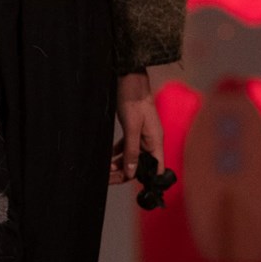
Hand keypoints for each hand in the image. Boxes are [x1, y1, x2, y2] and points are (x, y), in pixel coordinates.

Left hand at [109, 70, 162, 185]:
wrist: (130, 79)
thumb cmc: (133, 100)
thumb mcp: (132, 127)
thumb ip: (131, 150)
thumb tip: (131, 172)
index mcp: (156, 142)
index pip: (154, 169)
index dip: (143, 180)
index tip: (125, 183)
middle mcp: (151, 141)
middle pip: (141, 164)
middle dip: (124, 172)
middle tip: (107, 178)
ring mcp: (143, 136)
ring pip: (132, 156)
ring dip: (119, 164)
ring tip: (104, 169)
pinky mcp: (135, 130)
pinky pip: (127, 146)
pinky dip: (117, 153)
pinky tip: (107, 156)